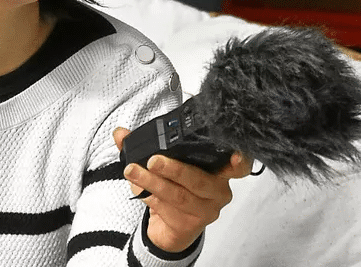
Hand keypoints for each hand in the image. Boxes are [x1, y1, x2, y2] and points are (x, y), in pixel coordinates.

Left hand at [113, 127, 250, 252]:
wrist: (171, 227)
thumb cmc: (175, 188)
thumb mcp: (165, 165)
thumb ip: (144, 146)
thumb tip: (120, 133)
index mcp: (220, 170)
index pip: (239, 165)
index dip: (240, 159)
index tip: (235, 155)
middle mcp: (218, 191)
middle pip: (199, 179)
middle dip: (174, 169)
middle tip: (153, 160)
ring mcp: (206, 210)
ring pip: (179, 195)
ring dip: (153, 183)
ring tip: (134, 172)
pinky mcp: (191, 225)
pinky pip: (168, 209)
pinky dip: (150, 197)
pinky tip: (138, 189)